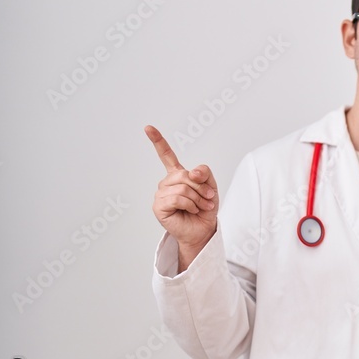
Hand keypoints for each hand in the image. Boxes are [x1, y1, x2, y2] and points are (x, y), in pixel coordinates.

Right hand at [147, 125, 218, 264]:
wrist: (203, 230)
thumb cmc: (205, 209)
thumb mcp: (211, 187)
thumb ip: (204, 174)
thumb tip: (191, 172)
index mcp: (177, 175)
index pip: (166, 155)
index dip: (157, 141)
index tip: (148, 127)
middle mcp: (167, 183)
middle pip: (185, 174)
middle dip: (201, 187)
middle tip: (208, 198)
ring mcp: (161, 194)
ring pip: (182, 187)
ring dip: (198, 198)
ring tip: (201, 206)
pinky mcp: (158, 206)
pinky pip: (177, 198)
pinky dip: (190, 204)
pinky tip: (191, 210)